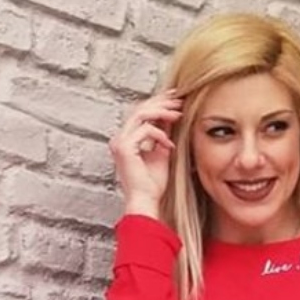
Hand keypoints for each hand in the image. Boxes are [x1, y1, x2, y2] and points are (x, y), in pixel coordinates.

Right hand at [109, 89, 181, 218]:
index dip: (158, 103)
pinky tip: (170, 145)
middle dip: (161, 102)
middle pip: (139, 108)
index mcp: (126, 139)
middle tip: (180, 100)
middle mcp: (119, 139)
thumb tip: (171, 117)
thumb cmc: (152, 183)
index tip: (176, 98)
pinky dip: (161, 135)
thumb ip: (163, 134)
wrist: (146, 201)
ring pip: (141, 114)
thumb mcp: (162, 152)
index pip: (140, 112)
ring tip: (179, 114)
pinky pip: (145, 130)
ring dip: (162, 112)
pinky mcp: (124, 148)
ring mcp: (119, 143)